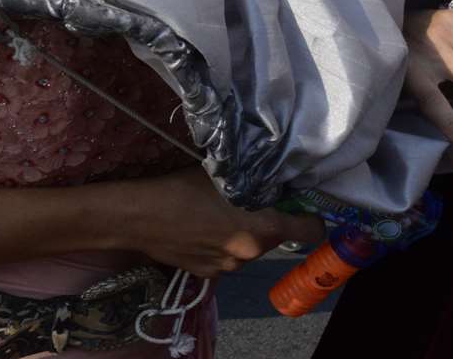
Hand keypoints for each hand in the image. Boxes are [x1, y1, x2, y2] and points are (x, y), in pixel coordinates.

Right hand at [121, 168, 322, 278]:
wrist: (142, 216)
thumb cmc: (185, 188)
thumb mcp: (231, 177)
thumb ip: (260, 186)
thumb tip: (281, 185)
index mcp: (265, 229)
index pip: (311, 231)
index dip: (311, 218)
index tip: (301, 207)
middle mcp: (251, 254)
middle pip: (276, 238)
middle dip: (268, 222)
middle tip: (249, 203)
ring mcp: (229, 268)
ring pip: (249, 249)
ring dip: (243, 235)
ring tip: (218, 216)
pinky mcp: (207, 275)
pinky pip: (225, 258)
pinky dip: (221, 247)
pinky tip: (201, 230)